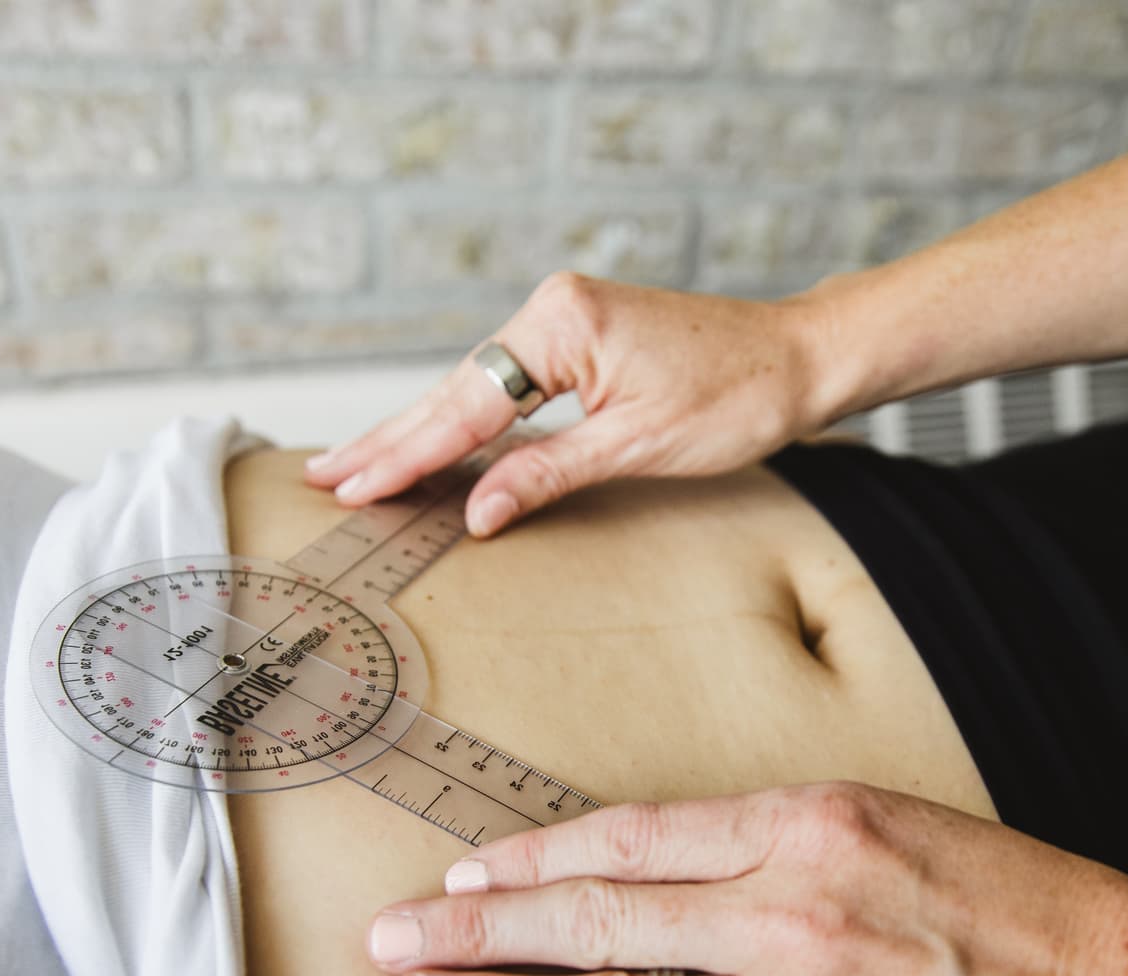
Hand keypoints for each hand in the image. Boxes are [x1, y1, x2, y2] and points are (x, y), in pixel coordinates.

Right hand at [305, 273, 838, 536]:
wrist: (803, 357)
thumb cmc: (740, 396)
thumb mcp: (638, 446)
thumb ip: (547, 474)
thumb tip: (477, 514)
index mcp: (560, 325)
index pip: (465, 408)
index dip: (406, 457)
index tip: (353, 489)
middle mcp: (552, 309)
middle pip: (455, 391)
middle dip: (391, 440)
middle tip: (325, 477)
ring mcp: (564, 317)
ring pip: (475, 387)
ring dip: (419, 431)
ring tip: (356, 464)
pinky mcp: (581, 333)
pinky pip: (507, 382)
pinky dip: (466, 418)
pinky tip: (431, 441)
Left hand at [365, 782, 1127, 975]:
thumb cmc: (1015, 904)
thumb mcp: (893, 819)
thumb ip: (771, 835)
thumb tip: (651, 857)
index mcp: (805, 824)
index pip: (627, 838)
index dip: (529, 859)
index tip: (460, 873)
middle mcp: (785, 911)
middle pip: (593, 920)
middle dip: (476, 930)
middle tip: (389, 939)